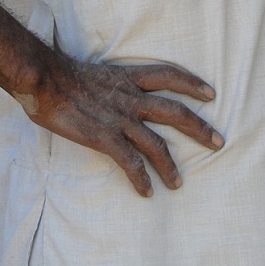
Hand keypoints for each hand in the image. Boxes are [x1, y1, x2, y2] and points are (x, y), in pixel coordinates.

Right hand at [15, 50, 223, 196]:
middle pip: (174, 111)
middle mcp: (130, 98)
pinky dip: (140, 178)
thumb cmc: (63, 76)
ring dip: (170, 165)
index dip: (191, 83)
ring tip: (179, 184)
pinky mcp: (105, 138)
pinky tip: (146, 192)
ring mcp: (119, 119)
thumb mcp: (97, 74)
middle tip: (219, 142)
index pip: (168, 75)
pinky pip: (129, 162)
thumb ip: (112, 86)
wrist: (45, 80)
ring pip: (156, 143)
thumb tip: (115, 94)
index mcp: (128, 78)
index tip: (210, 93)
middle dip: (199, 127)